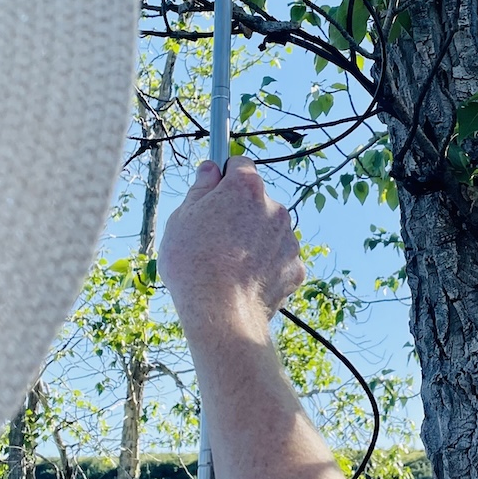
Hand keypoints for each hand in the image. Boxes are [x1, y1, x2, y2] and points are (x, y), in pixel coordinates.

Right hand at [158, 159, 304, 345]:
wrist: (220, 312)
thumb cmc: (192, 262)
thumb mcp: (181, 218)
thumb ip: (200, 189)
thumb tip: (210, 169)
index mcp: (246, 187)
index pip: (240, 166)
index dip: (224, 179)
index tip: (214, 191)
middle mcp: (275, 207)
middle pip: (256, 201)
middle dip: (239, 213)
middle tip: (214, 237)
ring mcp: (289, 239)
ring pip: (269, 231)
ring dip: (254, 240)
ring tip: (228, 266)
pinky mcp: (295, 267)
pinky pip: (278, 259)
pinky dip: (266, 267)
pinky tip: (245, 282)